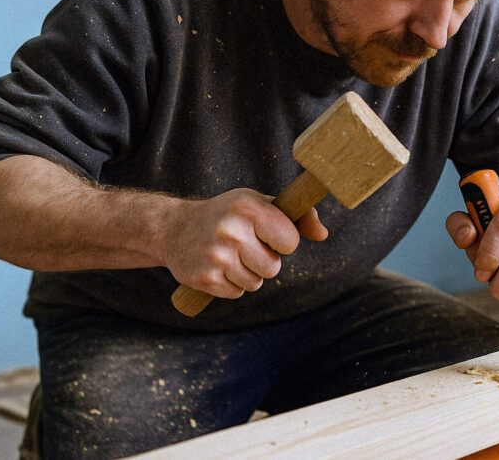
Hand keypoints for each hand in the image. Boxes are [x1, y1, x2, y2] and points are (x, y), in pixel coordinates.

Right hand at [163, 188, 327, 298]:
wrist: (174, 228)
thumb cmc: (228, 214)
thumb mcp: (260, 204)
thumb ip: (296, 217)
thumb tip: (323, 234)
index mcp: (248, 207)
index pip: (290, 241)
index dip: (281, 241)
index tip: (267, 234)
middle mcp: (231, 231)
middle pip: (273, 267)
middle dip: (263, 261)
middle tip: (244, 246)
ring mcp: (216, 256)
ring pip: (255, 283)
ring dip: (247, 273)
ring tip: (229, 255)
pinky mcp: (205, 278)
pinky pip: (236, 293)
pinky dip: (230, 284)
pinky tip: (217, 266)